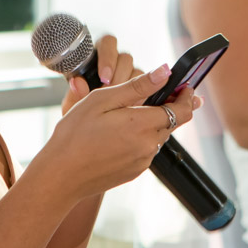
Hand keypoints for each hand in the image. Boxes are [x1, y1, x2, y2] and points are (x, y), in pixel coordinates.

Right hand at [46, 66, 202, 196]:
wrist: (60, 176)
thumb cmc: (74, 134)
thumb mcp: (102, 100)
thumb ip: (138, 86)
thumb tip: (165, 72)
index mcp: (142, 125)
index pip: (181, 110)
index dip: (187, 97)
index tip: (186, 86)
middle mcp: (148, 146)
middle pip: (172, 122)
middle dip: (170, 107)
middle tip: (160, 93)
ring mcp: (142, 161)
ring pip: (158, 136)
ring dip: (153, 123)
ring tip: (131, 113)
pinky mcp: (134, 171)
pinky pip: (146, 150)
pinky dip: (141, 138)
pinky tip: (120, 133)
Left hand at [59, 34, 141, 114]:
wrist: (88, 130)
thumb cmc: (78, 112)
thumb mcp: (73, 105)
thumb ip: (74, 95)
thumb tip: (77, 82)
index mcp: (97, 58)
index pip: (108, 43)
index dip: (108, 57)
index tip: (104, 76)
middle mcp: (116, 64)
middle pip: (125, 58)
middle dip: (119, 75)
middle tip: (112, 91)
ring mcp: (130, 76)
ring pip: (138, 72)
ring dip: (130, 86)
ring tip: (120, 102)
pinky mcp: (140, 89)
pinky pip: (147, 87)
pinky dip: (140, 96)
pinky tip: (131, 106)